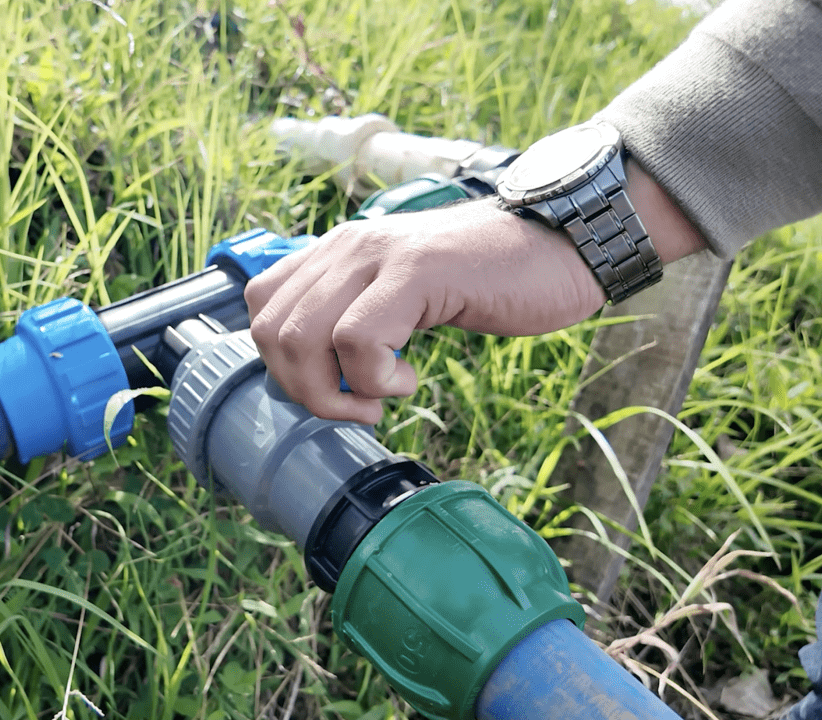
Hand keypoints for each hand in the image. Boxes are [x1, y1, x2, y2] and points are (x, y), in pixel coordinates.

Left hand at [244, 199, 607, 423]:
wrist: (562, 245)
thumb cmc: (489, 281)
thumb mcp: (403, 296)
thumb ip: (356, 317)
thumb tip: (313, 376)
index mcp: (337, 251)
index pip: (260, 307)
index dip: (282, 362)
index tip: (332, 385)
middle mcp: (346, 246)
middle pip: (268, 330)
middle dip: (303, 389)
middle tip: (358, 405)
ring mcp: (377, 255)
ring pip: (299, 337)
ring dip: (334, 391)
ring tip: (381, 397)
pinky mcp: (415, 272)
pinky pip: (356, 340)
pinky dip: (375, 379)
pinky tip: (410, 379)